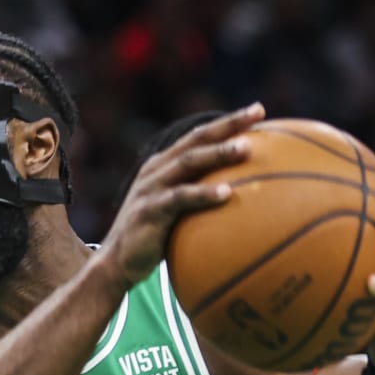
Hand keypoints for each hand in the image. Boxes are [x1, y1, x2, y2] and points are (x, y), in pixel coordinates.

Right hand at [98, 103, 263, 287]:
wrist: (116, 263)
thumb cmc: (155, 239)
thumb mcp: (177, 213)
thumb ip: (201, 199)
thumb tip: (246, 199)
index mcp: (164, 165)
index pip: (199, 135)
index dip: (227, 121)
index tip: (258, 110)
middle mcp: (156, 170)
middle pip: (196, 139)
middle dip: (227, 124)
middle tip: (257, 113)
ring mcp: (151, 188)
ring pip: (188, 162)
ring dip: (217, 153)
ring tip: (246, 148)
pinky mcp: (149, 210)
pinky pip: (179, 198)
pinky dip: (203, 194)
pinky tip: (227, 194)